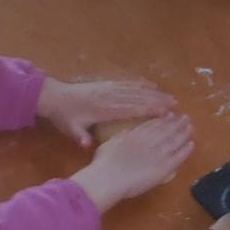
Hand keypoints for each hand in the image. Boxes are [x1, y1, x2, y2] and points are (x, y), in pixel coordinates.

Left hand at [36, 77, 175, 146]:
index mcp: (104, 109)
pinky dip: (141, 84)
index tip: (165, 112)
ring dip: (154, 93)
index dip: (148, 110)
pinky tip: (151, 85)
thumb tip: (87, 146)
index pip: (131, 109)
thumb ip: (80, 137)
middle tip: (176, 105)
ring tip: (169, 96)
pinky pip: (127, 83)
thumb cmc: (64, 116)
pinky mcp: (107, 85)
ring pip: (136, 89)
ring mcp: (110, 89)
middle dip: (158, 100)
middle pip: (138, 97)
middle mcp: (110, 97)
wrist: (54, 96)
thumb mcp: (70, 129)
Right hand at [70, 111, 193, 209]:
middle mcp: (149, 142)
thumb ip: (120, 137)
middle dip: (176, 123)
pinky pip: (178, 157)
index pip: (153, 125)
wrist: (109, 178)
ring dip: (183, 132)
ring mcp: (158, 154)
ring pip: (174, 141)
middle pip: (166, 130)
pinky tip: (191, 144)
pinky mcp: (164, 167)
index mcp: (135, 135)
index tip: (170, 114)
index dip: (163, 120)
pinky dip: (186, 150)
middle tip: (185, 117)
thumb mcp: (109, 144)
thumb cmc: (103, 164)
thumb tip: (127, 132)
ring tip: (190, 126)